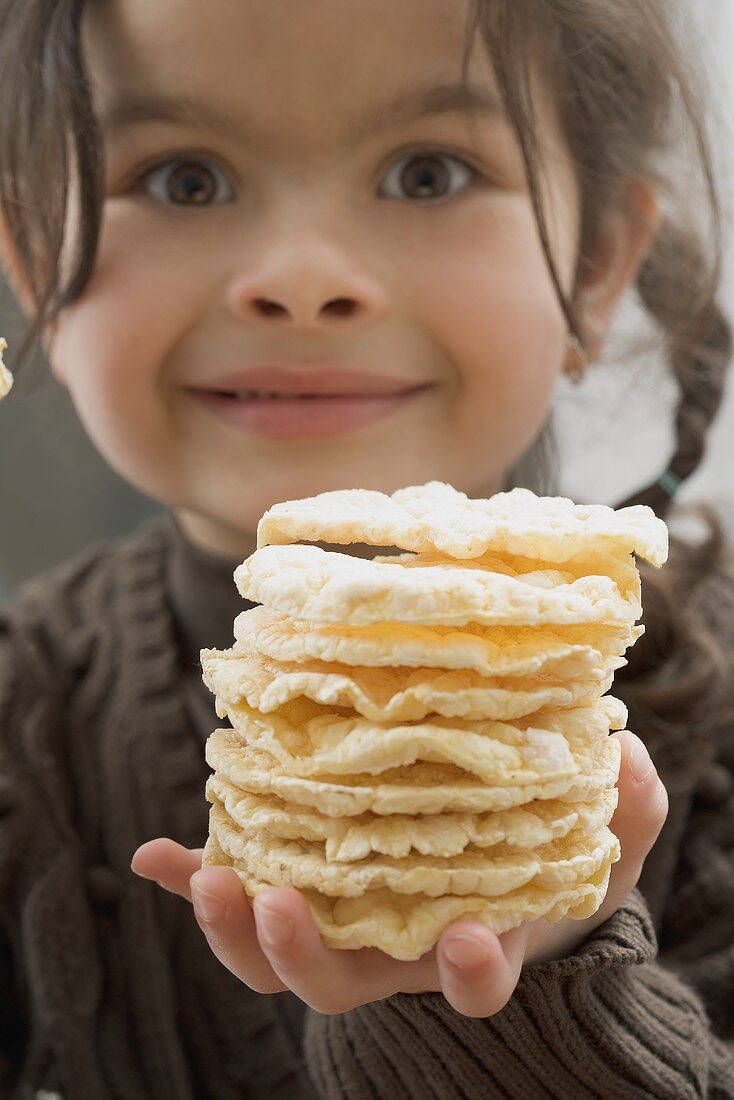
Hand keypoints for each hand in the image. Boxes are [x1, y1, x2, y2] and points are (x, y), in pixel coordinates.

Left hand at [131, 729, 667, 1018]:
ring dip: (232, 925)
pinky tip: (153, 855)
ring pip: (272, 958)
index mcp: (468, 945)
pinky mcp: (294, 894)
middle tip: (274, 901)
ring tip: (203, 874)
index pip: (473, 978)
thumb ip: (622, 816)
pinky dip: (189, 879)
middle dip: (299, 954)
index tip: (466, 940)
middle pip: (334, 983)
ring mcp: (335, 931)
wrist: (479, 884)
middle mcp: (390, 953)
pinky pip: (236, 898)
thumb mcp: (592, 848)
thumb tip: (628, 754)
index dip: (471, 971)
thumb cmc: (537, 868)